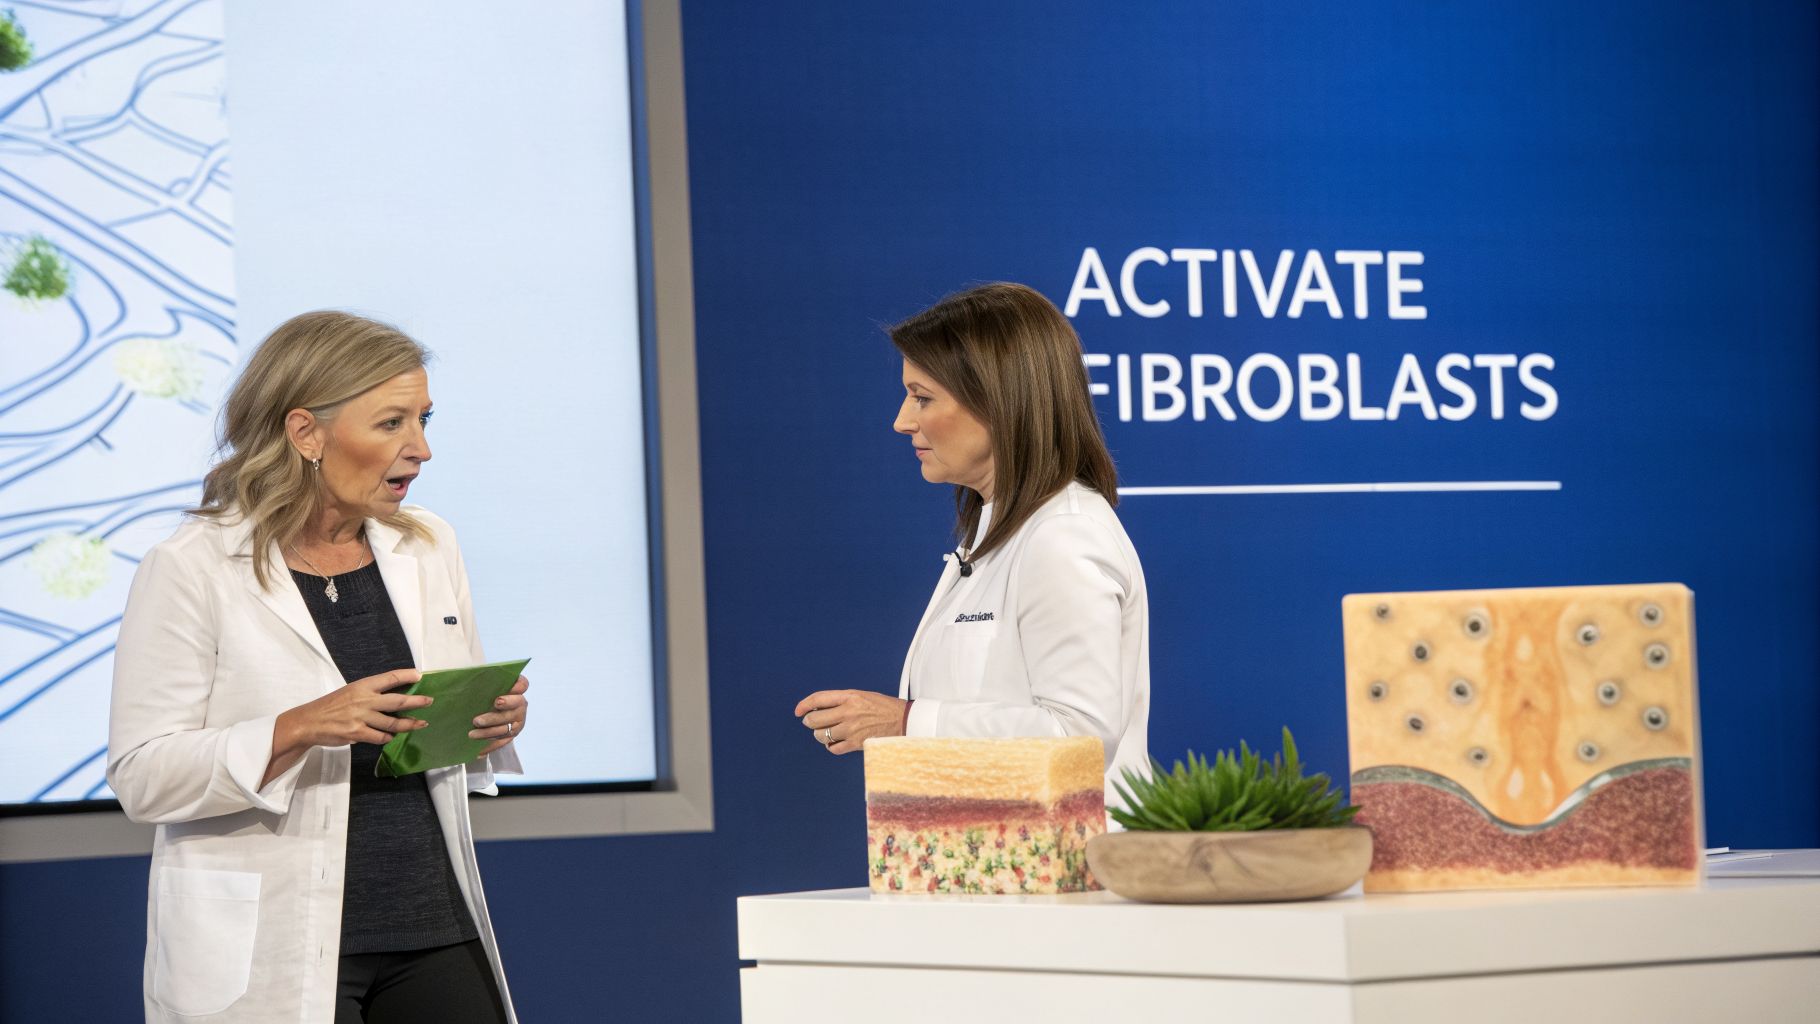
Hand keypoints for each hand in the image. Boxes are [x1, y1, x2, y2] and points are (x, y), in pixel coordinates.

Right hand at [289, 668, 430, 747]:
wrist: (308, 722)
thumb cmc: (331, 706)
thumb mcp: (350, 692)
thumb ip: (369, 695)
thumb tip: (392, 699)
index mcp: (362, 686)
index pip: (390, 678)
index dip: (406, 676)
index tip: (420, 675)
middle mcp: (364, 699)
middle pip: (398, 700)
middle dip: (417, 701)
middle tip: (430, 701)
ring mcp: (361, 717)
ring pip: (393, 722)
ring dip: (409, 724)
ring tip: (421, 723)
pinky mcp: (357, 733)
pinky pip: (380, 737)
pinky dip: (388, 737)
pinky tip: (393, 737)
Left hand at [470, 675, 528, 757]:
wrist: (480, 708)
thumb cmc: (480, 692)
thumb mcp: (480, 683)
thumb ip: (479, 679)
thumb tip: (465, 677)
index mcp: (515, 688)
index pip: (522, 684)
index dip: (515, 690)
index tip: (497, 699)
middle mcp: (520, 704)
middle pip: (513, 711)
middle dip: (495, 717)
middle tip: (476, 721)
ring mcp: (517, 720)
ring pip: (506, 728)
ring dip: (489, 732)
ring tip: (471, 734)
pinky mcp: (512, 734)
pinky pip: (502, 742)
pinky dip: (490, 746)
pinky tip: (478, 751)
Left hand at [794, 689, 906, 754]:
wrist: (904, 720)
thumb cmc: (883, 707)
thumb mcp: (862, 695)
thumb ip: (841, 700)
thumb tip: (818, 708)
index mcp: (850, 696)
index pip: (818, 699)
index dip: (804, 705)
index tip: (798, 711)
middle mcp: (849, 712)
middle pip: (815, 719)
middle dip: (809, 722)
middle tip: (811, 723)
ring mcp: (852, 729)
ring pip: (821, 735)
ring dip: (819, 735)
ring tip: (825, 733)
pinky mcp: (857, 743)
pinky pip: (833, 748)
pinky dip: (830, 746)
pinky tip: (834, 742)